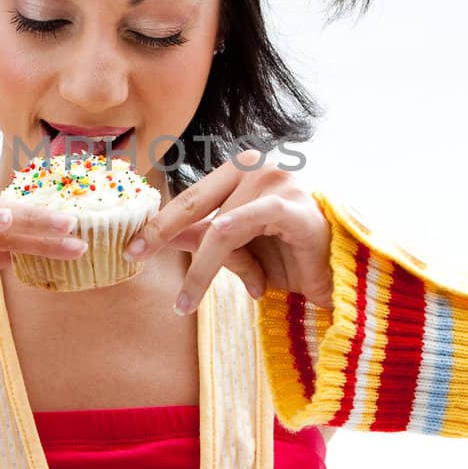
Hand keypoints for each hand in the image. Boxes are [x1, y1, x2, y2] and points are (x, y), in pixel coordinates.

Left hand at [124, 149, 334, 315]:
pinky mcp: (293, 206)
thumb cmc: (287, 258)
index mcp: (240, 171)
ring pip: (219, 227)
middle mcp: (257, 166)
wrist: (338, 276)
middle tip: (135, 255)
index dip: (158, 221)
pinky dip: (229, 241)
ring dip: (203, 270)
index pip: (190, 196)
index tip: (129, 246)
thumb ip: (198, 236)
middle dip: (161, 231)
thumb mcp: (233, 248)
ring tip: (187, 302)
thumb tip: (157, 236)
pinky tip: (216, 241)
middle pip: (196, 203)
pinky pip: (249, 222)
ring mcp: (277, 182)